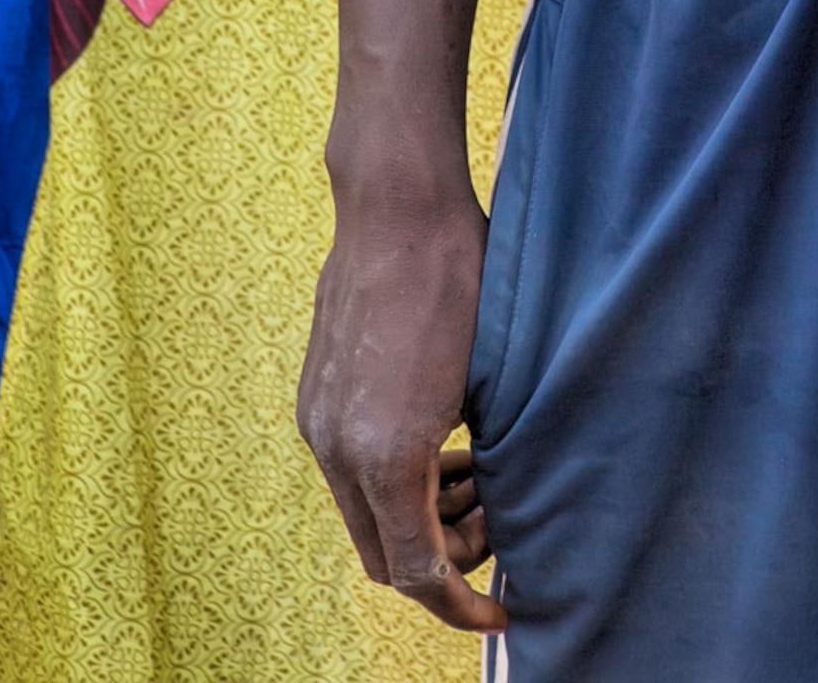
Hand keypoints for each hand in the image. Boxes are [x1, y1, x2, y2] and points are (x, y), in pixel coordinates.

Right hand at [297, 180, 506, 634]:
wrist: (398, 205)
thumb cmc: (463, 278)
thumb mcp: (493, 379)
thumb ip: (480, 463)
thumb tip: (488, 515)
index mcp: (386, 454)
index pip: (416, 572)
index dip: (461, 604)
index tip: (501, 611)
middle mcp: (337, 447)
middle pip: (384, 557)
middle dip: (444, 562)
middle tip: (499, 525)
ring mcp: (318, 421)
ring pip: (365, 515)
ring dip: (421, 519)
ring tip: (479, 479)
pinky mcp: (316, 397)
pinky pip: (351, 471)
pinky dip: (397, 481)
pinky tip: (446, 447)